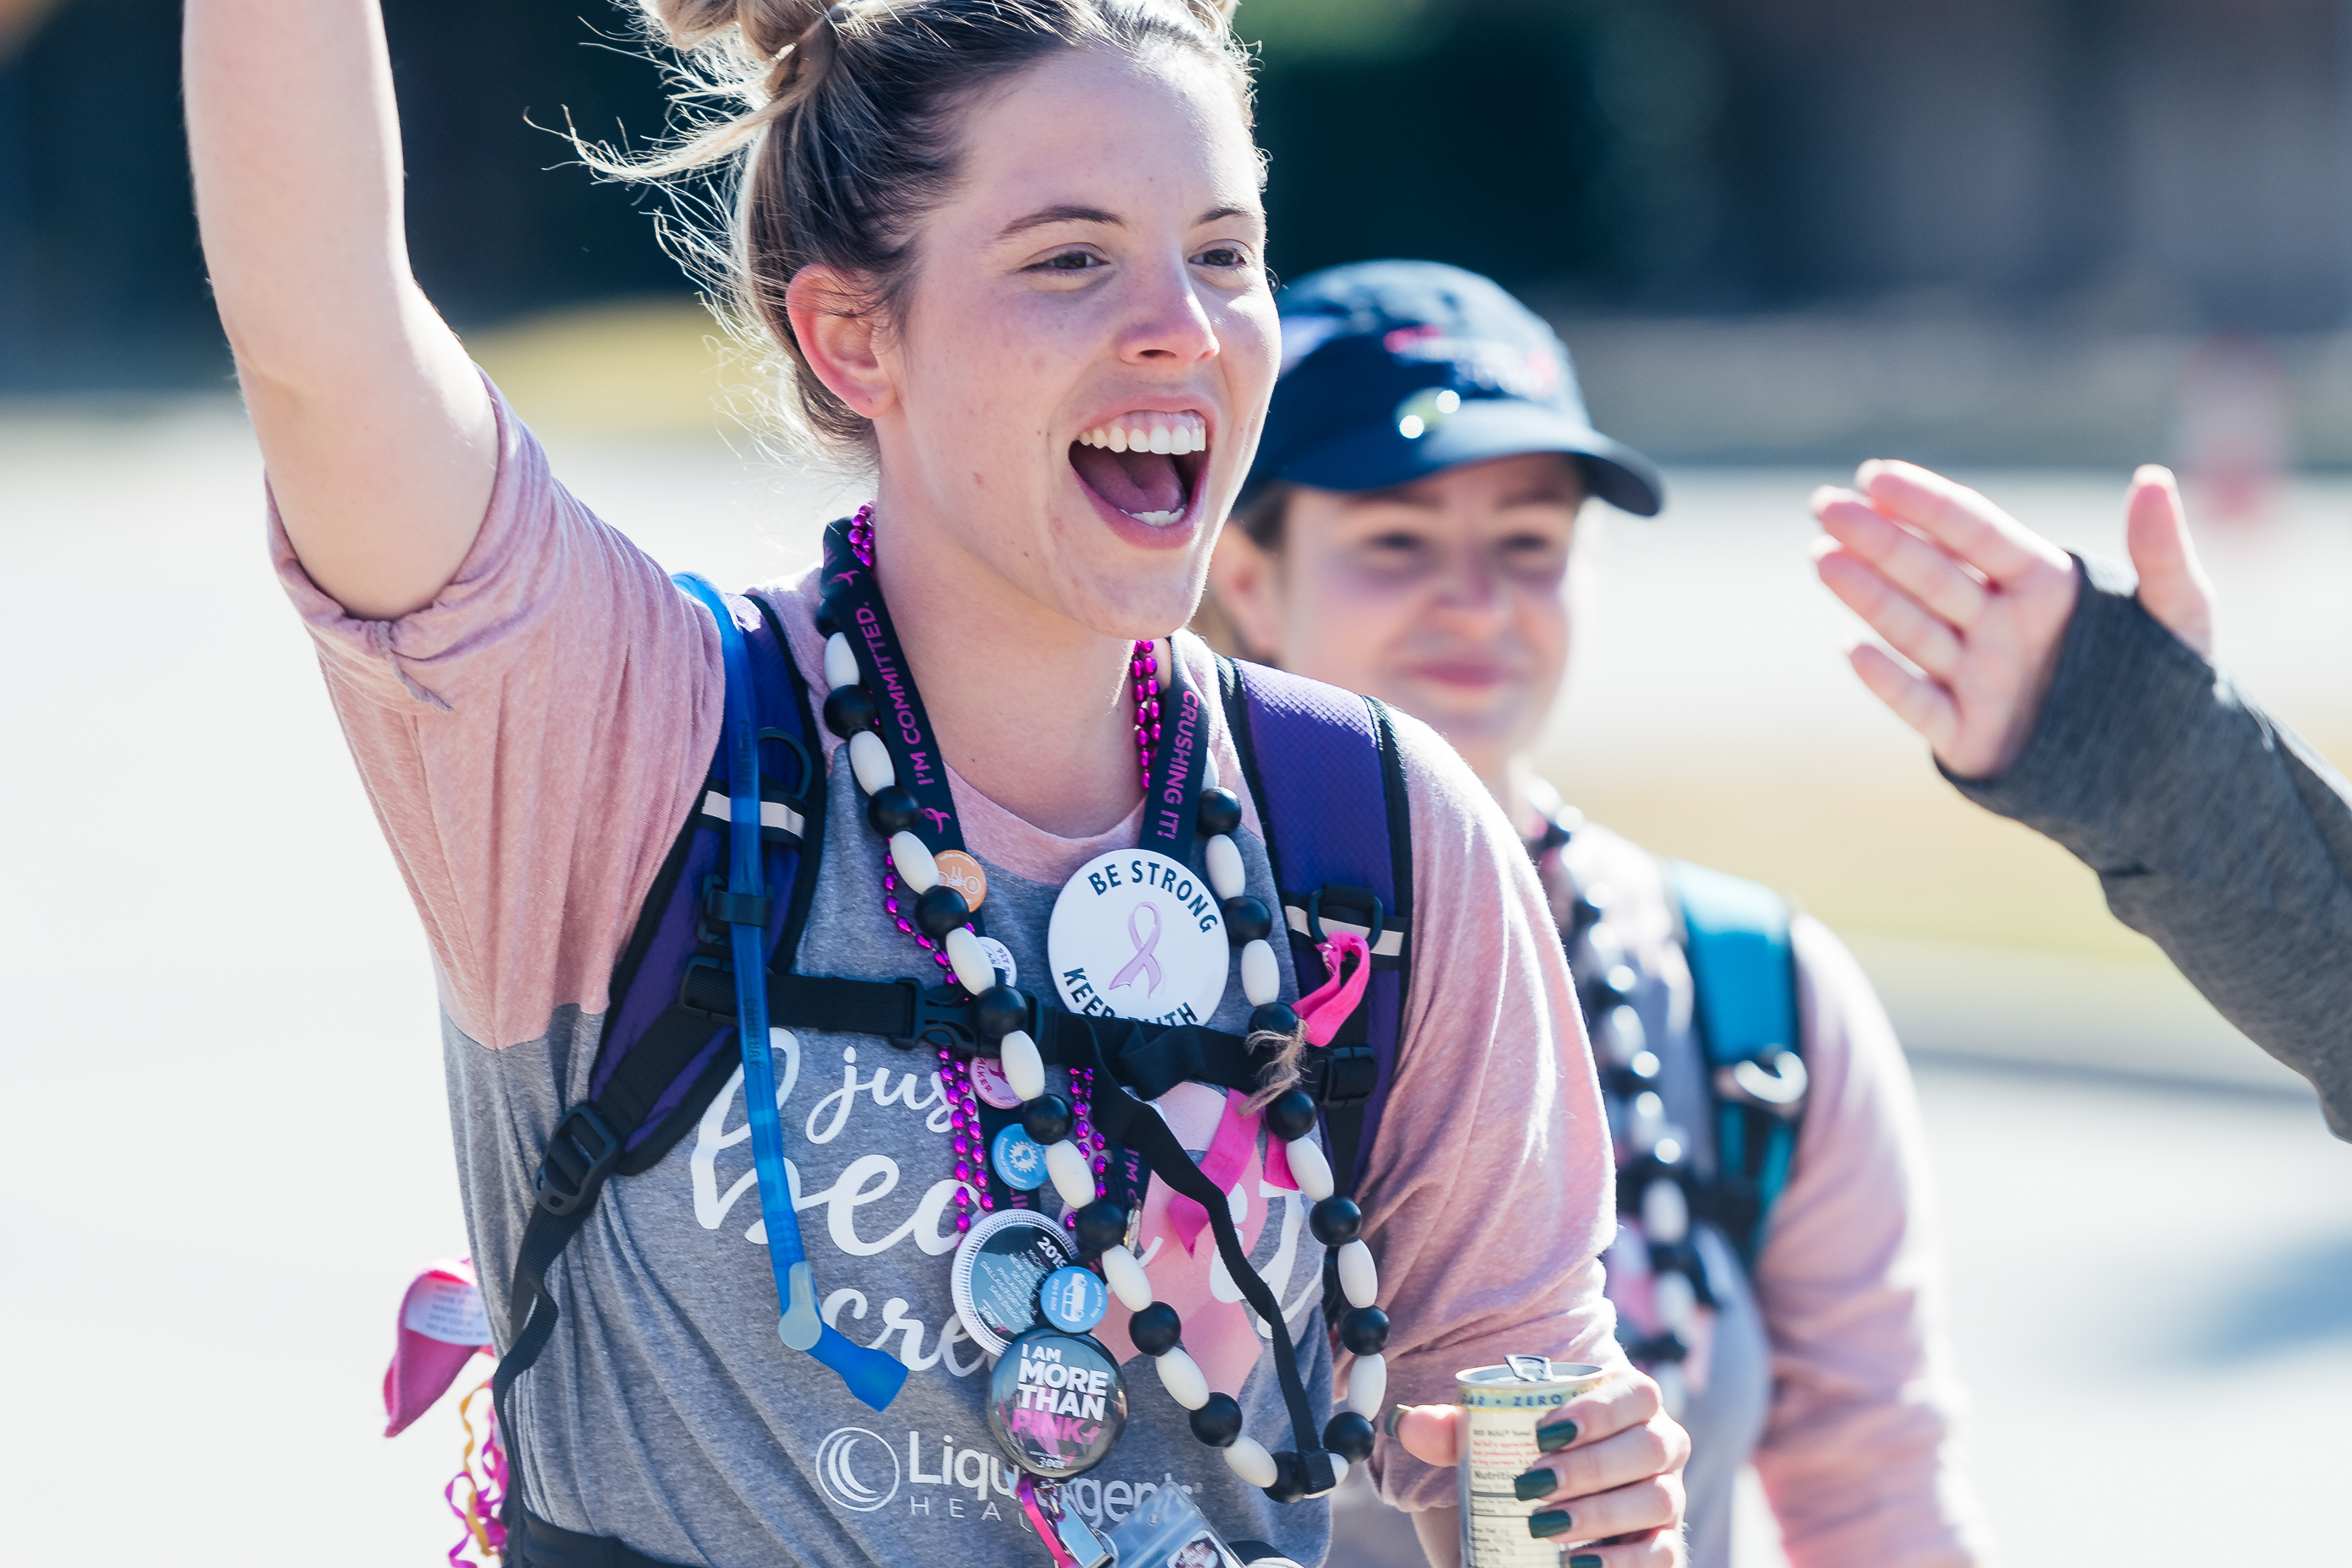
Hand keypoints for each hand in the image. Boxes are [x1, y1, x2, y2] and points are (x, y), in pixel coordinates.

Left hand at [1393, 1364, 1688, 1565]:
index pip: (1638, 1392)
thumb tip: (1407, 1424)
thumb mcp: (1483, 1448)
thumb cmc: (1517, 1466)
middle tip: (1531, 1483)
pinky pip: (1663, 1554)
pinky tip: (1578, 1565)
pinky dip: (1623, 1561)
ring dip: (1601, 1513)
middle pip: (1653, 1445)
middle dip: (1593, 1465)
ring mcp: (1665, 1499)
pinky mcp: (1661, 1547)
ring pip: (1659, 1499)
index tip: (1545, 1431)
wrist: (1528, 1529)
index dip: (1601, 1408)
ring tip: (1541, 1525)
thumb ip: (1449, 1432)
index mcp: (1625, 1406)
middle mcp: (1657, 1448)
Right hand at [1810, 460, 2216, 779]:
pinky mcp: (1965, 735)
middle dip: (1876, 540)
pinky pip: (1920, 706)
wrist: (2166, 775)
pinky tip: (1852, 650)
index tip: (1875, 474)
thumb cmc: (2174, 682)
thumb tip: (2153, 477)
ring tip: (1821, 556)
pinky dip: (1888, 682)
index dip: (1927, 504)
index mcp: (2044, 585)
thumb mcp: (2183, 613)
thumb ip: (2162, 552)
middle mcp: (1999, 624)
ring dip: (1866, 595)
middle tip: (1824, 505)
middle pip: (1929, 573)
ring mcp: (1976, 677)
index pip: (1976, 534)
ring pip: (1913, 629)